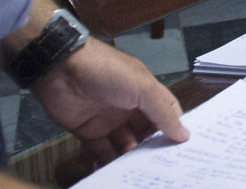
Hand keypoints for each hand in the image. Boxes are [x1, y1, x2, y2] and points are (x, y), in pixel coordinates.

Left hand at [30, 37, 187, 167]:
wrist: (60, 69)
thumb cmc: (106, 72)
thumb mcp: (141, 87)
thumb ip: (163, 111)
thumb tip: (184, 135)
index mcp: (144, 92)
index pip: (166, 113)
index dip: (174, 130)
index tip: (182, 152)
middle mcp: (129, 107)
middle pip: (146, 133)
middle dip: (152, 149)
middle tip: (159, 169)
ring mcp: (108, 120)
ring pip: (125, 145)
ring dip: (131, 159)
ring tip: (137, 175)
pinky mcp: (88, 131)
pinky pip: (101, 151)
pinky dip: (107, 163)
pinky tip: (114, 173)